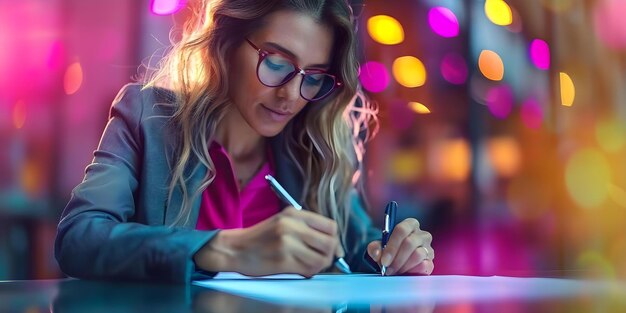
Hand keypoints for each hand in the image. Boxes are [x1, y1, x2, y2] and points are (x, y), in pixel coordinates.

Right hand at [194, 207, 341, 277]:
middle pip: (330, 242)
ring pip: (321, 258)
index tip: (332, 248)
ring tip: (309, 265)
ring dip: (320, 265)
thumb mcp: (283, 222)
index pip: (330, 226)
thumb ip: (306, 228)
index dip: (335, 240)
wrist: (235, 249)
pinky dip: (309, 272)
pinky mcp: (283, 260)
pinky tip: (301, 269)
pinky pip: (308, 269)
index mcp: (294, 214)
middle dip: (330, 254)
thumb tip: (334, 245)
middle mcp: (292, 225)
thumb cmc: (261, 237)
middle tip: (322, 260)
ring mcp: (287, 242)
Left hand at [367, 218, 433, 275]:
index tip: (384, 261)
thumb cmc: (390, 252)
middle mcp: (422, 234)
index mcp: (409, 225)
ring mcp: (429, 248)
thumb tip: (378, 254)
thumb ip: (375, 248)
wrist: (398, 265)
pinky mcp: (431, 262)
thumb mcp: (379, 248)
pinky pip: (424, 266)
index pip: (402, 229)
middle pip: (410, 243)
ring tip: (395, 272)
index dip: (392, 246)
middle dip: (397, 259)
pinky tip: (405, 273)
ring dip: (403, 266)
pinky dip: (412, 271)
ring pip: (417, 255)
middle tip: (388, 270)